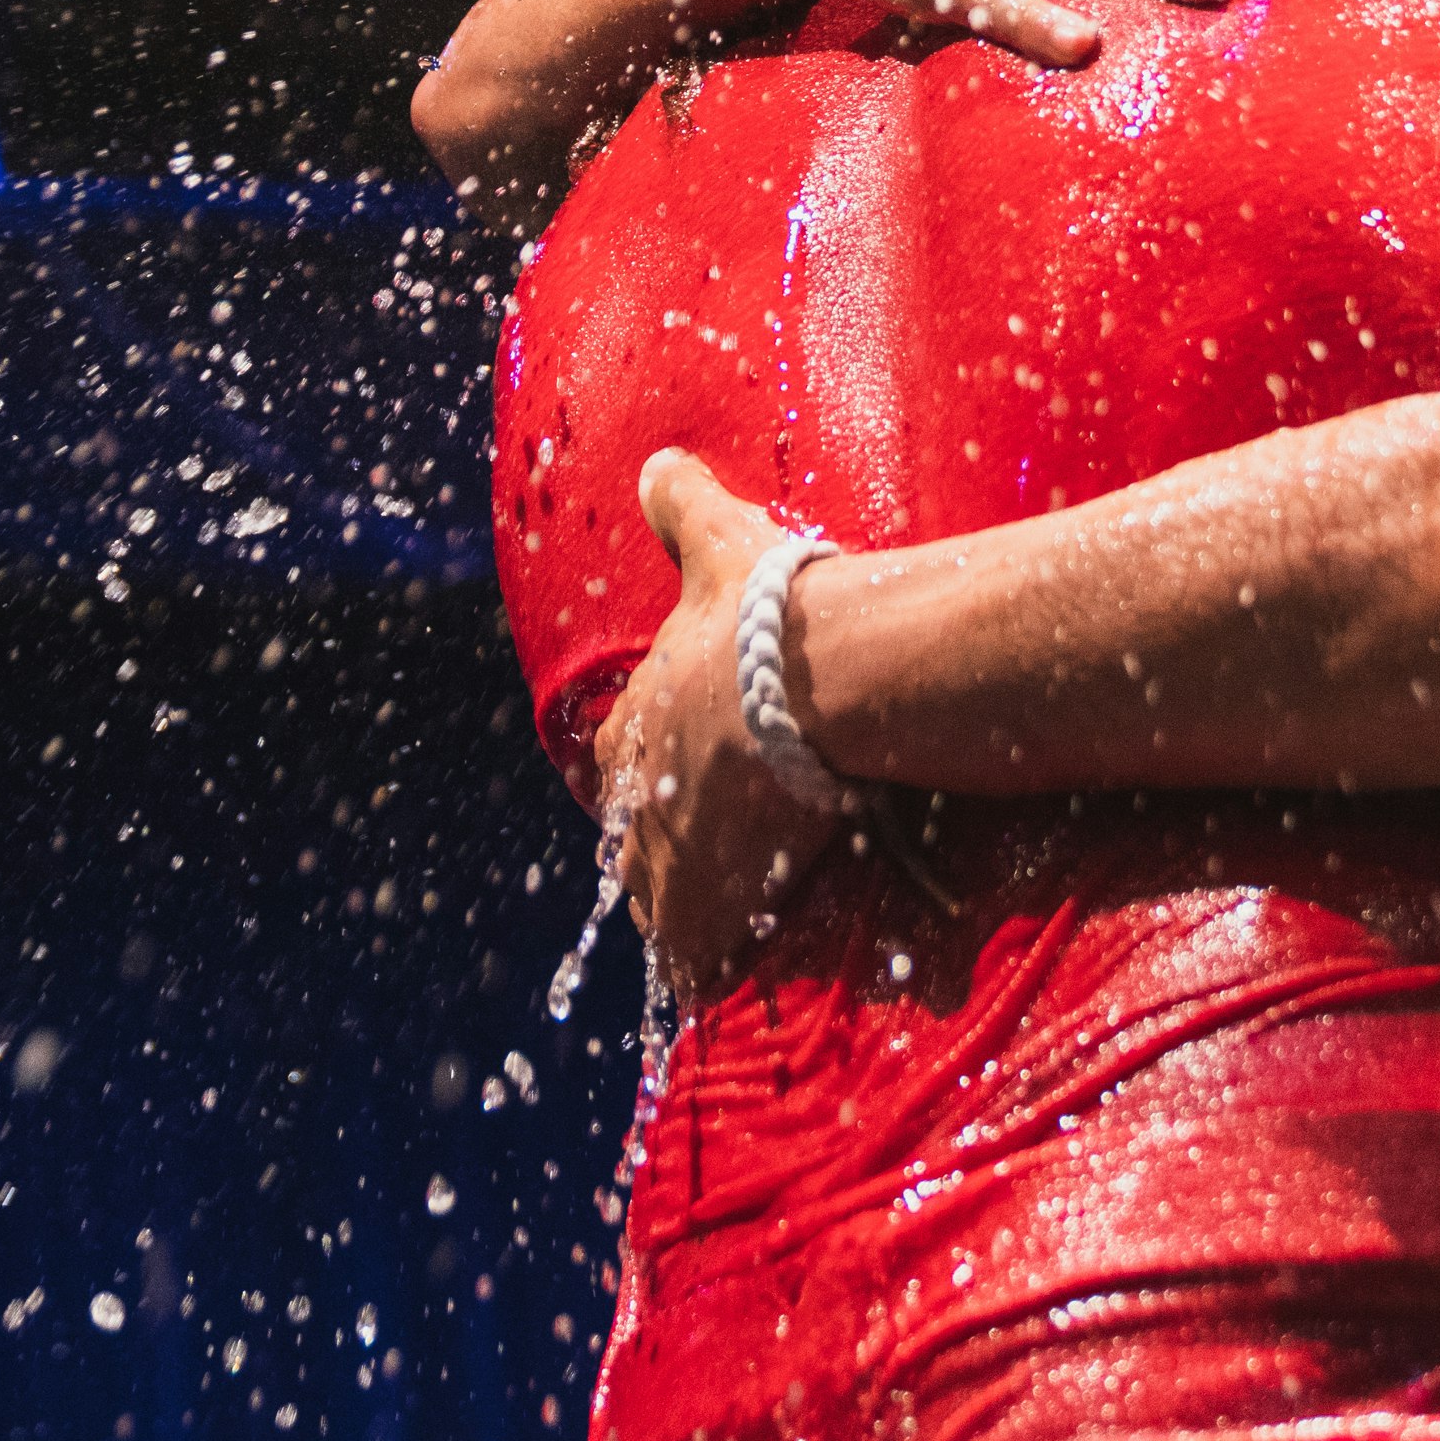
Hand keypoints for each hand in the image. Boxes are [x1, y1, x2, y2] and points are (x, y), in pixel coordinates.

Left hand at [591, 450, 832, 995]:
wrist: (816, 680)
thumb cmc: (764, 611)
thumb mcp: (716, 544)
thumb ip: (683, 507)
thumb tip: (656, 461)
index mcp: (633, 723)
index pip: (623, 762)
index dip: (652, 774)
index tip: (680, 782)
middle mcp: (637, 797)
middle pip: (638, 844)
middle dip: (665, 853)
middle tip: (706, 863)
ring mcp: (672, 857)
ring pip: (661, 905)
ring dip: (684, 917)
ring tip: (713, 933)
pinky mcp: (712, 904)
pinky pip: (697, 954)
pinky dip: (709, 966)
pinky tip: (723, 980)